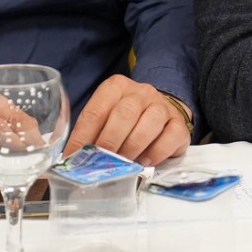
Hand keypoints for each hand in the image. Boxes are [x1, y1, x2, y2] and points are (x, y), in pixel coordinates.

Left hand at [65, 74, 190, 165]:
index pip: (96, 111)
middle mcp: (141, 92)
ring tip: (125, 164)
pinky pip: (170, 136)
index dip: (83, 137)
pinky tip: (146, 161)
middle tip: (102, 162)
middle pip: (125, 113)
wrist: (161, 112)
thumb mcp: (106, 120)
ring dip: (133, 147)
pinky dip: (157, 152)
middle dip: (110, 141)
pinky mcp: (179, 123)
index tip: (74, 158)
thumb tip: (73, 160)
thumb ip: (92, 135)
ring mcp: (162, 106)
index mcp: (116, 87)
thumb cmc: (127, 121)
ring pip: (150, 122)